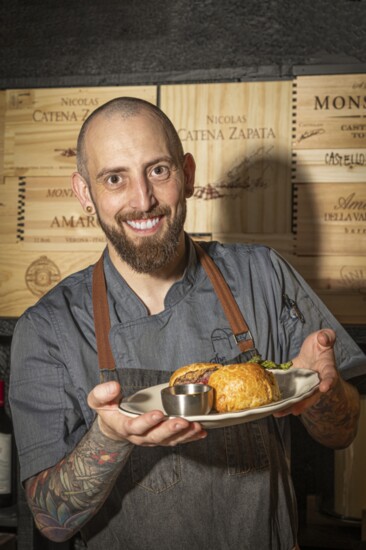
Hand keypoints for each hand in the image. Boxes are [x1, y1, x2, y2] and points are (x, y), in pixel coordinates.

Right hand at [87, 381, 206, 445]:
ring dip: (183, 434)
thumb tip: (114, 386)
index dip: (147, 422)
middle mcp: (140, 437)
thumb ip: (102, 393)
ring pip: (169, 440)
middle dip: (170, 429)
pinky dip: (190, 437)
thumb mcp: (98, 400)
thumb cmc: (108, 409)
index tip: (158, 413)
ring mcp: (152, 439)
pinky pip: (177, 440)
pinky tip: (201, 432)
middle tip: (182, 421)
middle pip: (156, 437)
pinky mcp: (162, 438)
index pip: (135, 427)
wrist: (114, 425)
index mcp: (124, 427)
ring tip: (195, 426)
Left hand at [274, 328, 339, 416]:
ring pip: (299, 398)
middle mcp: (317, 380)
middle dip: (304, 403)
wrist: (314, 352)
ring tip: (278, 413)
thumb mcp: (325, 337)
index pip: (330, 376)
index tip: (325, 387)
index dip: (328, 382)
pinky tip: (272, 406)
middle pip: (312, 394)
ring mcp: (305, 384)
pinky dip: (282, 400)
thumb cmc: (320, 346)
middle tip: (295, 410)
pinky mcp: (294, 384)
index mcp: (327, 369)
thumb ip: (326, 336)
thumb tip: (322, 338)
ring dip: (289, 406)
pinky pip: (288, 393)